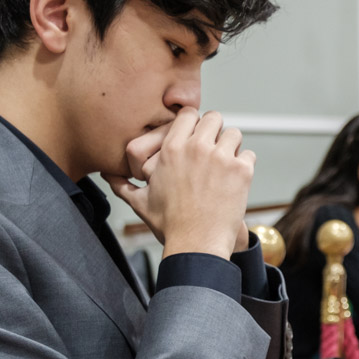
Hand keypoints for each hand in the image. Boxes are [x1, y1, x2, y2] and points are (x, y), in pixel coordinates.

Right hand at [105, 108, 253, 260]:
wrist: (196, 244)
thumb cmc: (170, 225)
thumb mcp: (141, 202)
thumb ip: (124, 185)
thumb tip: (108, 176)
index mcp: (171, 150)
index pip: (188, 114)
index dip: (194, 123)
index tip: (197, 135)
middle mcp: (196, 148)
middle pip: (214, 118)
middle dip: (215, 131)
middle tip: (213, 149)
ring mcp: (221, 158)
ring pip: (234, 134)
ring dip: (232, 146)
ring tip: (225, 164)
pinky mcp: (241, 171)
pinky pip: (249, 155)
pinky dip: (245, 165)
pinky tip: (236, 179)